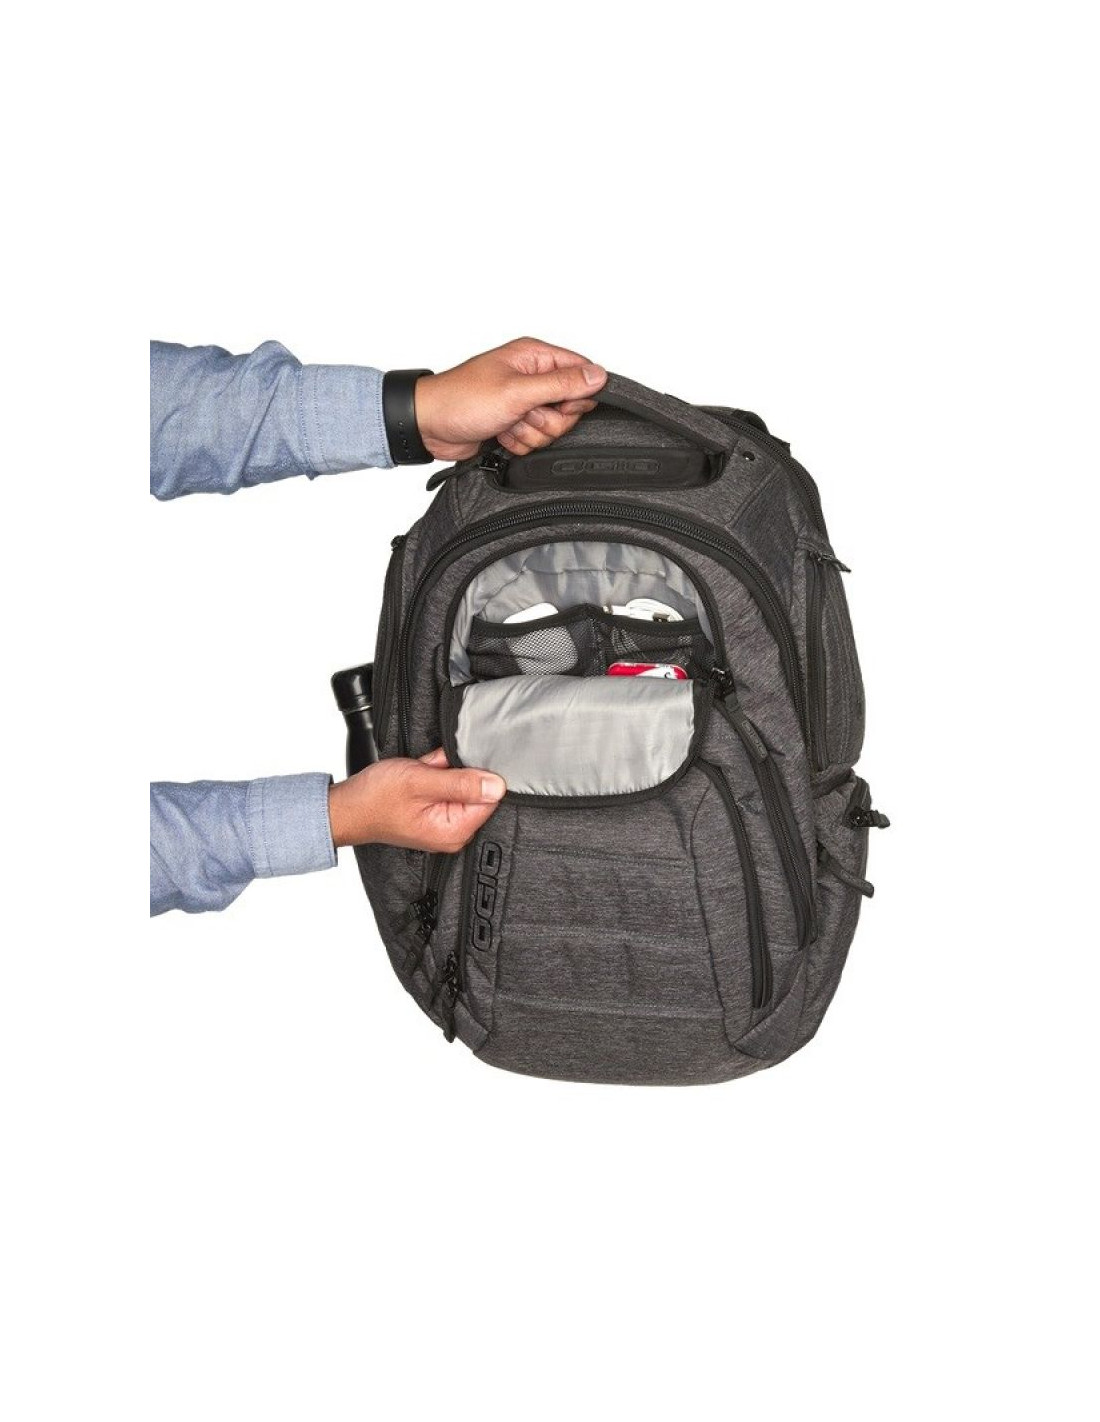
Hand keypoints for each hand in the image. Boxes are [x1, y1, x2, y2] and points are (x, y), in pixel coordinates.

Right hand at [328, 748, 505, 853]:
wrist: (348, 806)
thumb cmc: (375, 798)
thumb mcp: (420, 781)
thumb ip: (461, 783)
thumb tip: (497, 785)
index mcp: (454, 830)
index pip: (490, 798)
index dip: (475, 775)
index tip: (453, 768)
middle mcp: (453, 833)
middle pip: (477, 791)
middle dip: (457, 772)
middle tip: (431, 772)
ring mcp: (445, 825)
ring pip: (461, 786)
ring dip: (444, 772)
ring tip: (421, 775)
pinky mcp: (436, 816)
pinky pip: (448, 788)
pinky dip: (436, 776)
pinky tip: (420, 777)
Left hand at [413, 337, 606, 459]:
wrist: (429, 425)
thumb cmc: (462, 399)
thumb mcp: (517, 391)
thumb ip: (561, 384)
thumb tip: (598, 375)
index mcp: (534, 356)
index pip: (580, 372)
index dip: (578, 395)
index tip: (560, 406)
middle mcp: (532, 376)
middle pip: (569, 406)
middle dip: (547, 419)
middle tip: (523, 414)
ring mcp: (523, 402)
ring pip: (553, 428)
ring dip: (530, 433)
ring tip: (506, 422)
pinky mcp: (515, 423)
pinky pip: (535, 440)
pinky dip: (519, 442)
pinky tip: (501, 433)